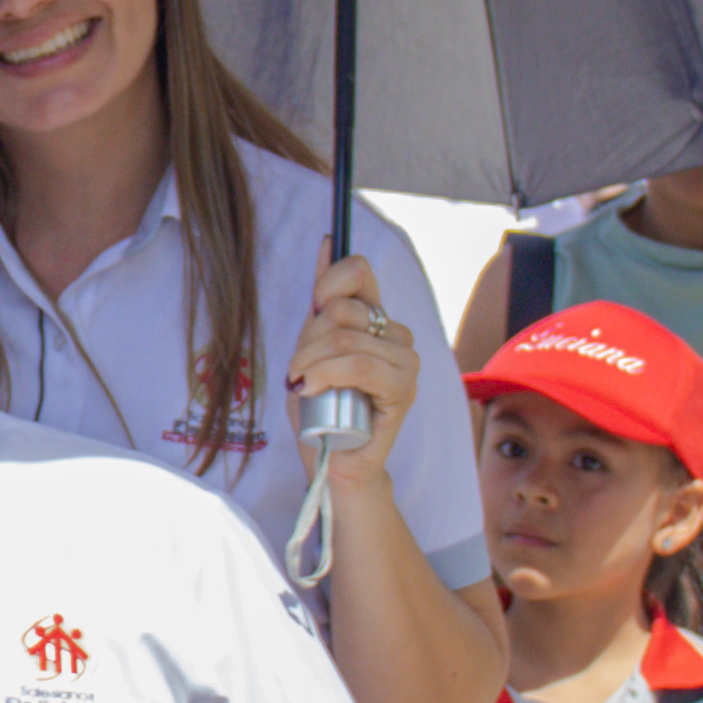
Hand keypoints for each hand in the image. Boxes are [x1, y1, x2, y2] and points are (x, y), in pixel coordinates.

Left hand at [281, 254, 418, 474]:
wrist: (329, 460)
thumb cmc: (321, 409)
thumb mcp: (310, 348)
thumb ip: (321, 302)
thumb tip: (329, 242)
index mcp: (375, 320)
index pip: (359, 271)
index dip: (328, 283)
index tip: (312, 309)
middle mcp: (395, 335)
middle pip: (343, 309)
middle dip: (308, 341)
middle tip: (298, 372)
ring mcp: (404, 362)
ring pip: (347, 338)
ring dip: (310, 363)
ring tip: (301, 386)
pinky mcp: (403, 389)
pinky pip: (362, 366)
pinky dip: (328, 375)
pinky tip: (312, 390)